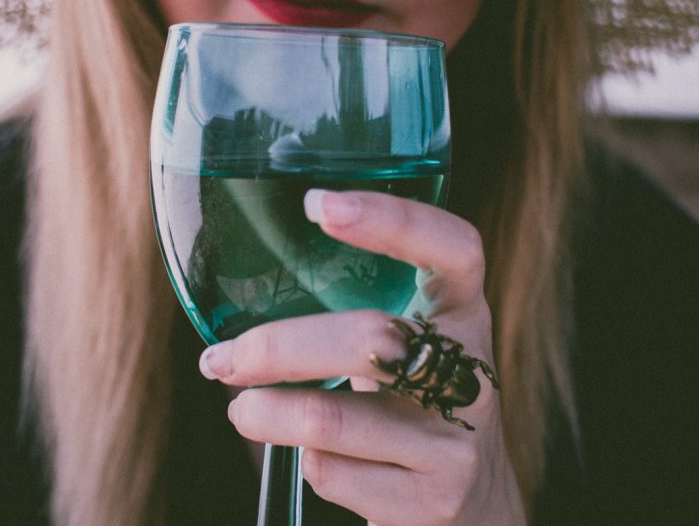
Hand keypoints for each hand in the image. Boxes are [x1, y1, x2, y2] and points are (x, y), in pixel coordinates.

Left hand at [198, 189, 525, 525]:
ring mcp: (454, 443)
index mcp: (464, 315)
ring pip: (331, 419)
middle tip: (221, 358)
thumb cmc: (418, 403)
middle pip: (372, 339)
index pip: (454, 248)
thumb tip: (239, 282)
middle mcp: (471, 373)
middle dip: (279, 346)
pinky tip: (308, 455)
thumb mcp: (415, 346)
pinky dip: (301, 460)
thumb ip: (367, 312)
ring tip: (243, 409)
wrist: (477, 506)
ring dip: (264, 415)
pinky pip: (331, 473)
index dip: (394, 219)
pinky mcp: (429, 503)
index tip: (319, 204)